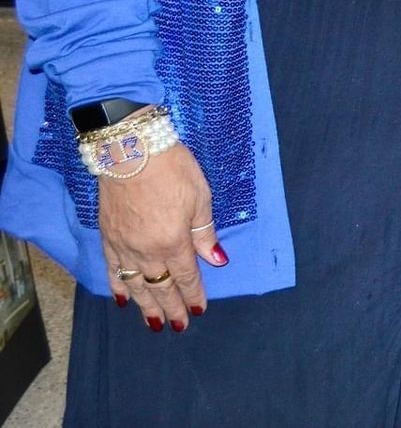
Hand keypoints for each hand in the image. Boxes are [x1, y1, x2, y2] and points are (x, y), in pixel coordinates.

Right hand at [97, 144, 225, 331]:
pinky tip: (121, 299)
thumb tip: (216, 260)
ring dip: (145, 305)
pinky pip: (112, 269)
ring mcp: (124, 245)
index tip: (199, 310)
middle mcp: (147, 250)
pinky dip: (117, 286)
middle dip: (171, 307)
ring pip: (136, 284)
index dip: (193, 294)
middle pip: (161, 286)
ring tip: (153, 322)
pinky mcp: (108, 236)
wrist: (130, 150)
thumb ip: (205, 232)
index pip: (186, 276)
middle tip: (178, 326)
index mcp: (174, 241)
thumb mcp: (200, 197)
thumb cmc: (172, 169)